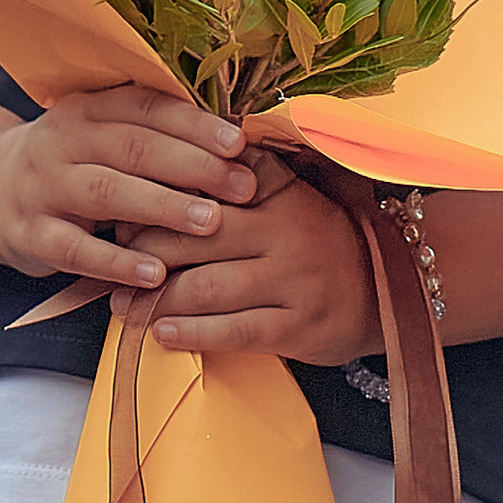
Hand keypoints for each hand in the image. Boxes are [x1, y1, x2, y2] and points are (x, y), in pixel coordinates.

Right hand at [0, 83, 255, 293]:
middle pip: (134, 148)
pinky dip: (116, 262)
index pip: (147, 109)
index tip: (241, 144)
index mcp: (89, 109)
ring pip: (107, 191)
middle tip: (243, 187)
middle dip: (194, 166)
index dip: (196, 126)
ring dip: (162, 206)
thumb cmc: (74, 164)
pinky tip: (156, 275)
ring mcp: (42, 186)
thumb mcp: (106, 139)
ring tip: (210, 222)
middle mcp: (63, 140)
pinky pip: (75, 248)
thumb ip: (157, 139)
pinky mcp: (29, 233)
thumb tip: (239, 147)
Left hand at [128, 154, 378, 363]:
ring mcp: (296, 280)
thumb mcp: (291, 197)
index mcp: (279, 191)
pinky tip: (162, 333)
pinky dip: (193, 333)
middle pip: (198, 236)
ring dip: (157, 299)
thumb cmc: (322, 244)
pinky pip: (235, 330)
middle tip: (112, 263)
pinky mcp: (300, 326)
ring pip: (209, 288)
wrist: (389, 294)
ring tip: (124, 307)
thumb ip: (243, 178)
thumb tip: (168, 169)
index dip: (159, 198)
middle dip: (147, 251)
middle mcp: (288, 230)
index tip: (123, 211)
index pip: (207, 186)